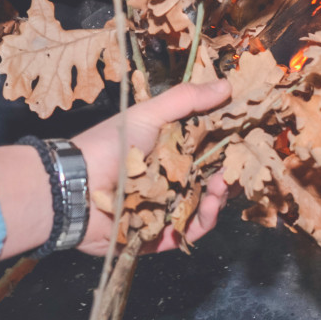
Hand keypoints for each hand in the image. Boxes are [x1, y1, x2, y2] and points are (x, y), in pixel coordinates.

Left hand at [72, 80, 232, 255]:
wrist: (74, 187)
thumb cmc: (109, 145)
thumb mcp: (148, 114)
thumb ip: (186, 100)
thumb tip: (227, 85)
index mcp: (168, 150)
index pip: (208, 149)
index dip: (229, 146)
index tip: (246, 140)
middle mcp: (170, 179)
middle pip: (211, 180)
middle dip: (228, 174)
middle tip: (236, 169)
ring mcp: (166, 208)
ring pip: (205, 206)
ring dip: (219, 197)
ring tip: (220, 187)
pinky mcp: (160, 234)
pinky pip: (190, 231)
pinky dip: (203, 220)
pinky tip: (209, 206)